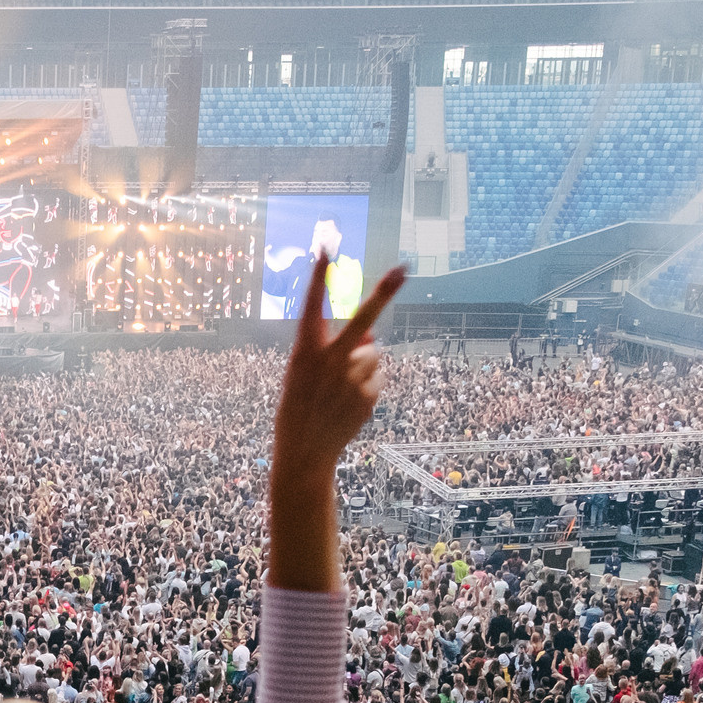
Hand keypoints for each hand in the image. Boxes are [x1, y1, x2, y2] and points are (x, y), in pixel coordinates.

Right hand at [272, 255, 406, 478]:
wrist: (304, 452)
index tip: (326, 250)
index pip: (311, 307)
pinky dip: (367, 383)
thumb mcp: (304, 374)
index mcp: (304, 352)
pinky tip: (348, 401)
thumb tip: (373, 335)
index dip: (317, 278)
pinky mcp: (368, 395)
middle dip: (383, 293)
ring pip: (372, 353)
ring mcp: (350, 379)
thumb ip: (334, 349)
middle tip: (403, 268)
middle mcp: (328, 361)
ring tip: (341, 388)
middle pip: (362, 320)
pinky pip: (376, 376)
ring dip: (363, 362)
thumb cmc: (299, 407)